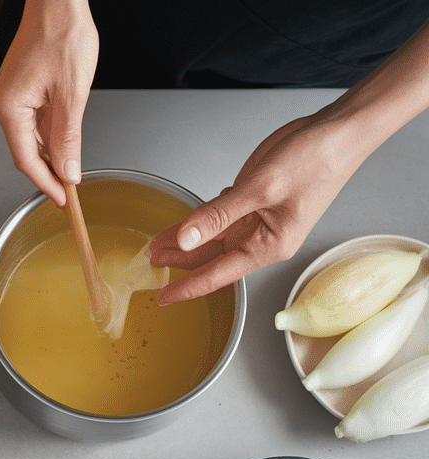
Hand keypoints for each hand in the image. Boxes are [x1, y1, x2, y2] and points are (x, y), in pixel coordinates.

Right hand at [0, 0, 97, 205]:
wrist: (58, 1)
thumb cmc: (62, 34)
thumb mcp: (71, 94)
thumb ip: (68, 138)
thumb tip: (67, 171)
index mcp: (9, 108)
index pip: (25, 159)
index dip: (45, 183)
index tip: (62, 199)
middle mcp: (5, 104)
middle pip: (25, 150)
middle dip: (48, 172)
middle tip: (69, 191)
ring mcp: (12, 95)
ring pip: (31, 136)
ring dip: (50, 154)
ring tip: (70, 171)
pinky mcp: (23, 87)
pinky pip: (34, 120)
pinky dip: (49, 135)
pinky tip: (63, 143)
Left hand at [152, 113, 369, 305]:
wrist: (338, 132)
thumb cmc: (316, 160)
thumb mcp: (260, 189)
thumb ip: (218, 215)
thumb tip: (186, 239)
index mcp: (269, 245)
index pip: (218, 275)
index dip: (188, 287)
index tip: (163, 298)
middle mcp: (263, 238)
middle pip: (212, 256)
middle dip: (180, 258)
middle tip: (149, 259)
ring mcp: (259, 219)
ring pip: (214, 236)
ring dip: (187, 238)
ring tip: (157, 242)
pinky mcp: (255, 201)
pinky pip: (222, 216)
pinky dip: (202, 219)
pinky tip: (185, 222)